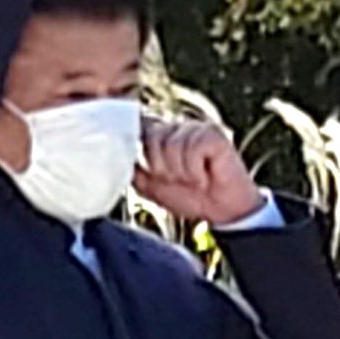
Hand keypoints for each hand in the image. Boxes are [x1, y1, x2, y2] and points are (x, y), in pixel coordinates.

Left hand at [133, 113, 264, 228]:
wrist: (223, 211)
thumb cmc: (190, 196)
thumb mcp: (151, 186)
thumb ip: (134, 168)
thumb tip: (116, 157)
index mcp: (159, 136)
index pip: (138, 130)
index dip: (142, 154)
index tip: (154, 173)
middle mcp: (176, 127)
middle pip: (151, 140)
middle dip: (162, 169)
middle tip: (180, 180)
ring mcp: (194, 128)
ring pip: (171, 146)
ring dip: (181, 172)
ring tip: (194, 178)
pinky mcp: (213, 134)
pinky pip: (192, 149)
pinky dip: (196, 170)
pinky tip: (205, 176)